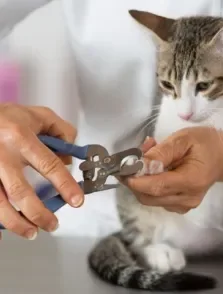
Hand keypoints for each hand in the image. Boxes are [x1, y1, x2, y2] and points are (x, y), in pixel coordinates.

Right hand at [0, 104, 83, 239]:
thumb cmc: (10, 117)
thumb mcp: (40, 116)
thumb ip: (62, 132)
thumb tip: (69, 158)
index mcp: (21, 137)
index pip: (49, 165)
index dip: (65, 185)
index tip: (77, 201)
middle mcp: (1, 155)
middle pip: (20, 191)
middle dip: (39, 213)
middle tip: (53, 225)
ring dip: (17, 223)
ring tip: (33, 232)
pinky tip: (8, 225)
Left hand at [126, 127, 222, 213]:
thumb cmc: (207, 143)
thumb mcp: (184, 138)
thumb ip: (162, 152)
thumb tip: (140, 164)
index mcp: (191, 181)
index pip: (156, 187)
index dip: (135, 180)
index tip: (121, 168)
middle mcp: (188, 199)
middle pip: (149, 197)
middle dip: (134, 180)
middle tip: (133, 159)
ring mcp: (184, 206)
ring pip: (150, 199)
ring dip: (141, 181)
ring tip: (148, 159)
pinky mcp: (181, 206)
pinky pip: (157, 199)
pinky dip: (149, 186)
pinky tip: (156, 170)